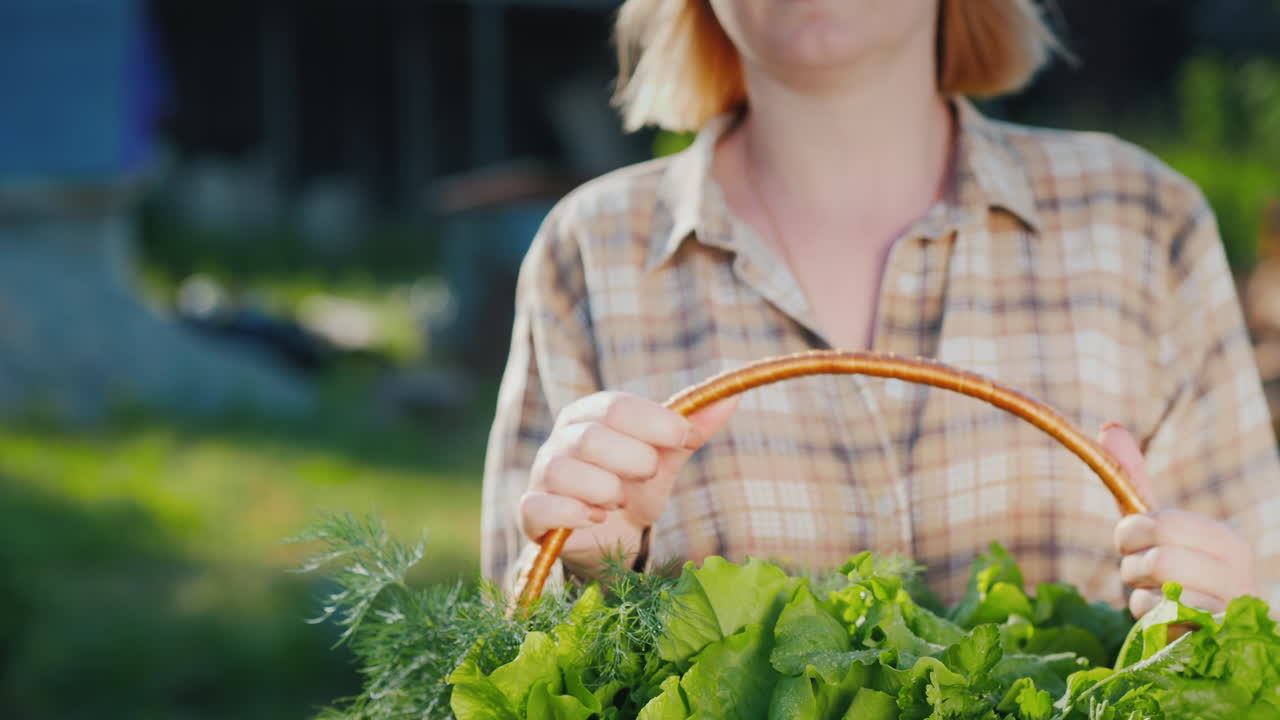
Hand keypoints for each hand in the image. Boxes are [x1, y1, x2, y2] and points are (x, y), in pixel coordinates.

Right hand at [520, 391, 737, 577]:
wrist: (611, 539)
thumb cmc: (635, 487)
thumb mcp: (667, 458)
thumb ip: (692, 429)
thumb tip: (732, 398)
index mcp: (590, 415)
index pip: (615, 406)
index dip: (654, 422)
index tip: (686, 437)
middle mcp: (561, 439)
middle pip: (591, 438)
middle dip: (633, 460)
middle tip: (648, 476)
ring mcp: (542, 476)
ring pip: (564, 471)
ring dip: (605, 490)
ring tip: (620, 501)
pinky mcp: (531, 513)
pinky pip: (540, 506)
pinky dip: (573, 513)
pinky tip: (596, 519)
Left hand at [1103, 423, 1259, 618]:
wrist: (1207, 633)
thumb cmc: (1177, 571)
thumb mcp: (1155, 524)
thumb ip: (1134, 479)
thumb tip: (1108, 426)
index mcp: (1225, 539)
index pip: (1159, 523)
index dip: (1131, 533)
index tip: (1133, 540)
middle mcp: (1238, 574)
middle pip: (1157, 560)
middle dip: (1133, 567)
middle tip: (1143, 571)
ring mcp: (1229, 611)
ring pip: (1153, 593)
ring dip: (1138, 595)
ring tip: (1158, 596)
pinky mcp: (1212, 641)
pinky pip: (1157, 624)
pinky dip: (1148, 620)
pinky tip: (1164, 619)